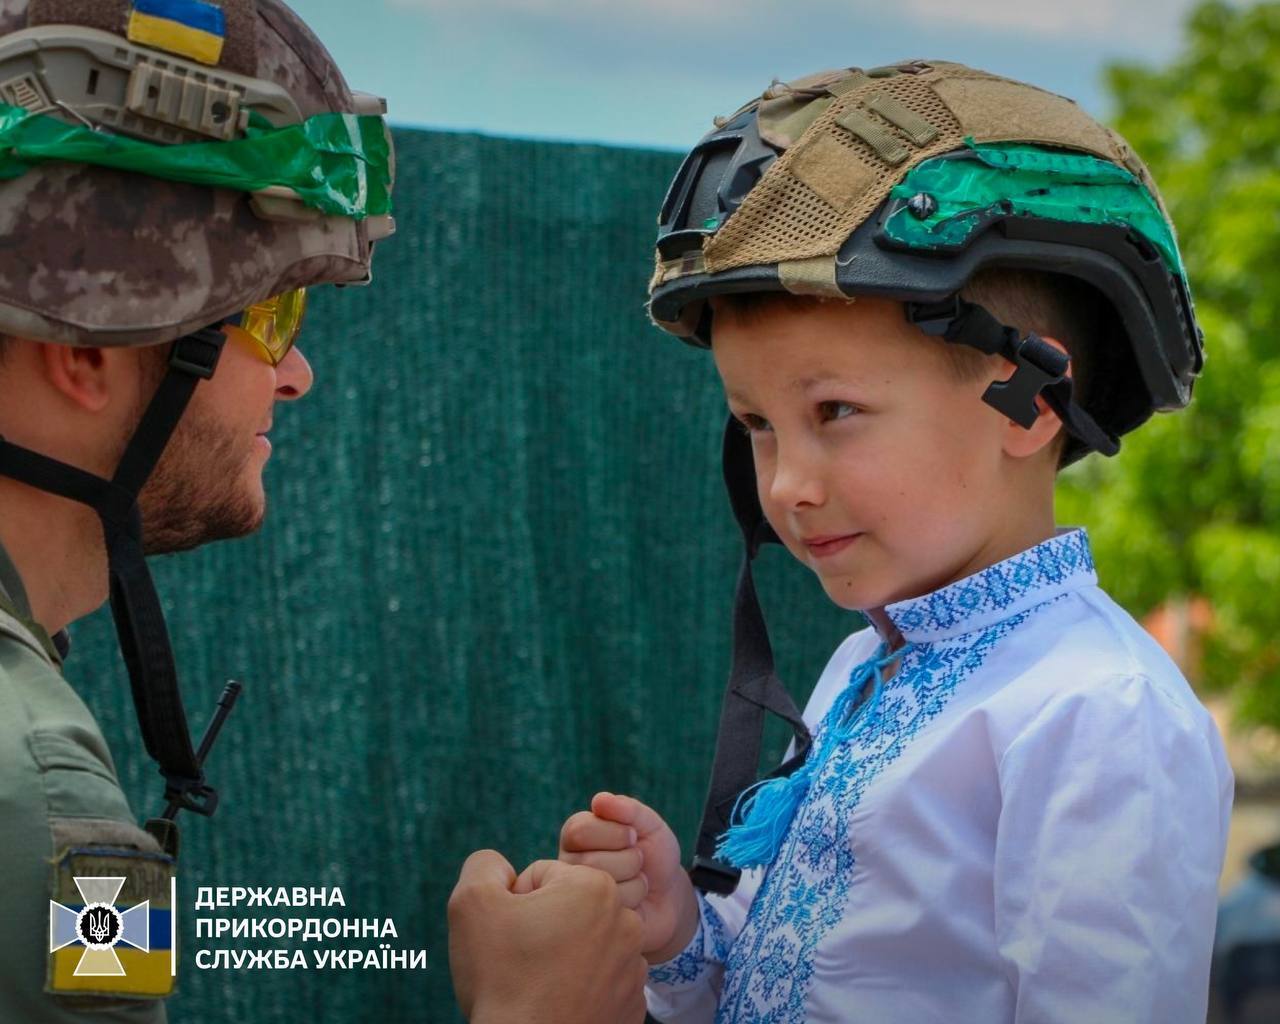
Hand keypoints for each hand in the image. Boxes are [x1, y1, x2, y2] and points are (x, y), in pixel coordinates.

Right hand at [447, 849, 647, 1023]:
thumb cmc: (502, 978)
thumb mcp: (473, 903)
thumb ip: (484, 865)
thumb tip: (499, 866)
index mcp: (595, 887)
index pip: (542, 877)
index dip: (516, 902)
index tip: (511, 933)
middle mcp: (626, 922)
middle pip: (568, 908)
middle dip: (542, 926)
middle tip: (522, 959)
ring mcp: (633, 967)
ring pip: (584, 943)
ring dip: (562, 956)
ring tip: (539, 984)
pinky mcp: (631, 1004)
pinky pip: (599, 981)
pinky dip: (579, 988)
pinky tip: (558, 1002)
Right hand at [558, 792, 698, 962]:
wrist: (669, 897)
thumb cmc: (654, 855)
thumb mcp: (649, 825)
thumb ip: (628, 809)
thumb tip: (599, 800)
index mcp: (576, 836)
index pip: (578, 830)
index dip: (615, 833)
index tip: (634, 836)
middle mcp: (569, 865)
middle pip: (589, 861)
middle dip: (628, 859)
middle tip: (638, 862)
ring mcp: (575, 897)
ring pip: (598, 886)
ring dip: (634, 881)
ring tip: (637, 881)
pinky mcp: (589, 923)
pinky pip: (608, 912)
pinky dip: (634, 903)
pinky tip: (634, 903)